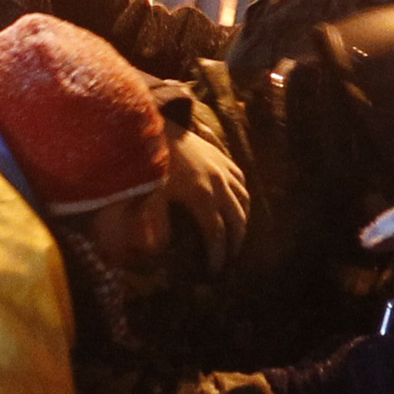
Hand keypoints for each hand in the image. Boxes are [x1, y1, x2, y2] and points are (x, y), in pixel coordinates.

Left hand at [164, 122, 250, 268]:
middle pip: (237, 217)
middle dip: (236, 239)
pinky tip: (236, 198)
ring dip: (242, 217)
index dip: (217, 254)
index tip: (215, 270)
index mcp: (202, 196)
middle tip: (230, 255)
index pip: (216, 232)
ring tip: (236, 231)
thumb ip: (155, 223)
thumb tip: (159, 249)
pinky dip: (241, 192)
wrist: (155, 124)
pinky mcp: (220, 155)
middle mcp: (218, 183)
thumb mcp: (150, 193)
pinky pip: (239, 177)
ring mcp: (222, 167)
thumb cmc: (150, 159)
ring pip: (243, 197)